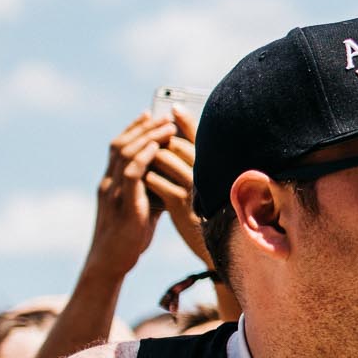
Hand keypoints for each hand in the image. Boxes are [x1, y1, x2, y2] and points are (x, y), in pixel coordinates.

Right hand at [85, 113, 176, 279]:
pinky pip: (131, 175)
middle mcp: (109, 183)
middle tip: (163, 115)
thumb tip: (172, 173)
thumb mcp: (142, 207)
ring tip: (167, 126)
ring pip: (126, 155)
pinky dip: (143, 158)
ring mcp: (113, 192)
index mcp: (111, 182)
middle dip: (143, 127)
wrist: (113, 261)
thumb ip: (151, 188)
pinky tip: (156, 148)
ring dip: (147, 137)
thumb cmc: (130, 236)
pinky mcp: (123, 205)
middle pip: (122, 144)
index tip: (150, 113)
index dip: (134, 128)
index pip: (119, 147)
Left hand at [143, 106, 214, 267]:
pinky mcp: (179, 202)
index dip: (183, 121)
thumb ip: (197, 164)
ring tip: (143, 165)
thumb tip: (182, 140)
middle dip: (157, 139)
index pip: (197, 135)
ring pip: (161, 157)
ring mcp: (192, 186)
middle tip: (148, 142)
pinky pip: (154, 179)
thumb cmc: (208, 214)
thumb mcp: (208, 186)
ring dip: (147, 158)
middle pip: (174, 142)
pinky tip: (144, 184)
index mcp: (214, 166)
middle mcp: (205, 172)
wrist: (213, 248)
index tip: (172, 109)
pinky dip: (145, 178)